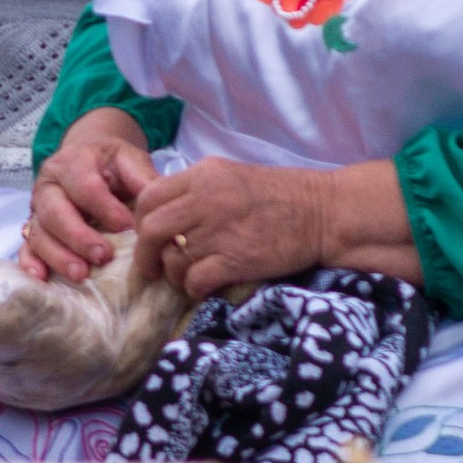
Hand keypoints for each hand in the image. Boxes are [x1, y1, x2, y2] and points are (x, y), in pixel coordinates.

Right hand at [22, 109, 155, 282]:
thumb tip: (159, 206)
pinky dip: (30, 263)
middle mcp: (49, 186)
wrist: (88, 159)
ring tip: (81, 275)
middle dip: (78, 237)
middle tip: (103, 256)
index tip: (127, 228)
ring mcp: (37, 209)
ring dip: (58, 255)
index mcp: (72, 164)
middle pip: (54, 211)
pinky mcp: (34, 229)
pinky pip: (25, 247)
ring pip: (39, 233)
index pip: (84, 186)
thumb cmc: (111, 165)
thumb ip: (143, 178)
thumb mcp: (129, 160)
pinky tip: (41, 278)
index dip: (104, 208)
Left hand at [133, 159, 342, 301]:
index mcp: (201, 175)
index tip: (146, 236)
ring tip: (185, 276)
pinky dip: (193, 288)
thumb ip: (193, 189)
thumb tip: (160, 211)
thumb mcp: (228, 176)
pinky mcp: (238, 260)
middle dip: (145, 253)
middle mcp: (205, 200)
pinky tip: (202, 287)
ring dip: (173, 273)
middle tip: (149, 267)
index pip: (149, 196)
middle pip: (151, 228)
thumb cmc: (277, 195)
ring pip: (172, 258)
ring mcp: (221, 231)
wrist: (323, 213)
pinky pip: (196, 279)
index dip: (140, 220)